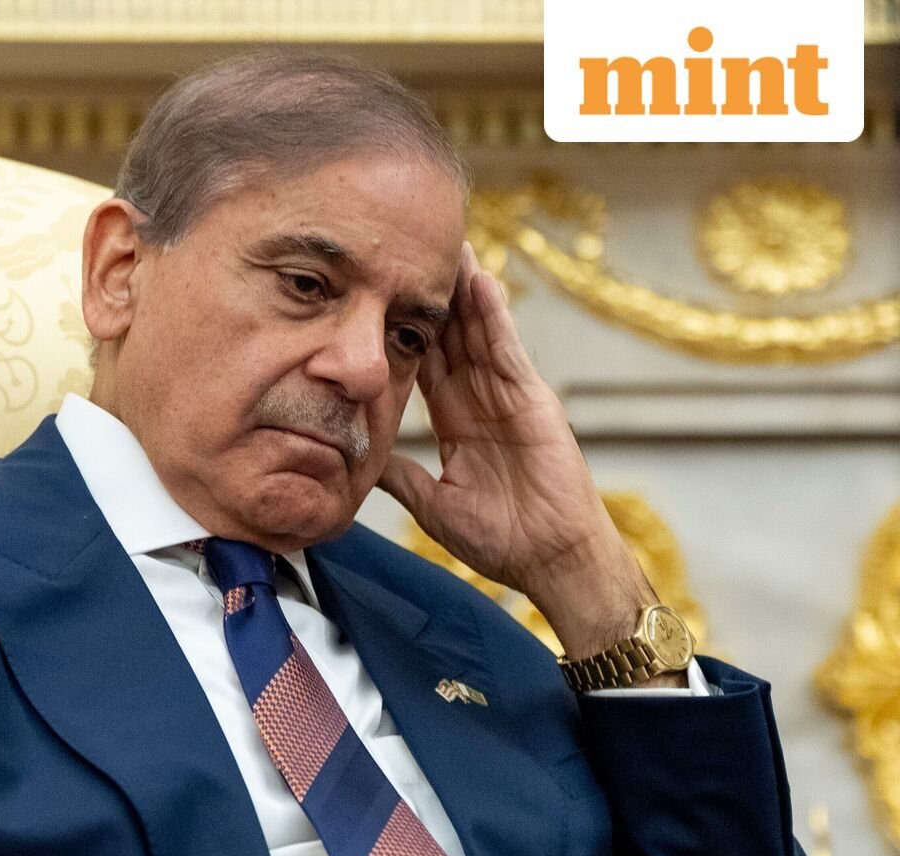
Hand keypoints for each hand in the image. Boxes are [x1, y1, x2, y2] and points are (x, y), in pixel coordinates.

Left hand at [377, 243, 661, 664]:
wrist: (549, 560)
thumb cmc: (500, 540)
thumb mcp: (431, 502)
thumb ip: (400, 475)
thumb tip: (356, 458)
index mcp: (458, 420)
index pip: (426, 363)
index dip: (407, 329)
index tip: (382, 295)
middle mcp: (482, 400)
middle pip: (452, 335)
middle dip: (433, 294)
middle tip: (409, 249)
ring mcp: (509, 396)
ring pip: (480, 332)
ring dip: (463, 290)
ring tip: (446, 246)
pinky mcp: (534, 400)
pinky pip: (509, 350)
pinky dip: (495, 317)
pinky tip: (480, 283)